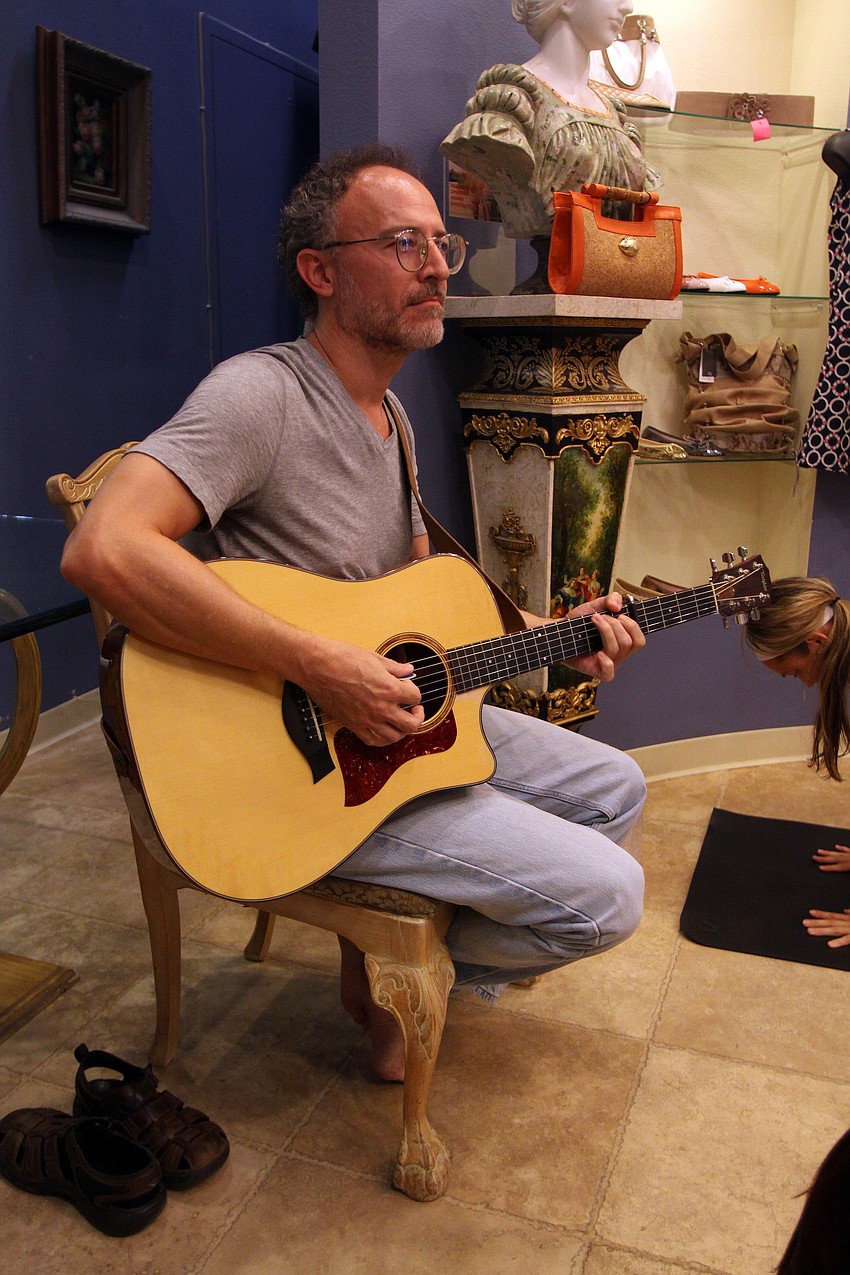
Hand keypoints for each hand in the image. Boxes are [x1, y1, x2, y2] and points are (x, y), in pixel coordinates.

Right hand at [297, 637, 424, 747]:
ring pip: (395, 737)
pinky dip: (383, 738)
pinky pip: (374, 741)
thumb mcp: (374, 658)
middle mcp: (380, 709)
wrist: (316, 667)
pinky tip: (383, 728)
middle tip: (414, 709)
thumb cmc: (342, 658)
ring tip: (399, 719)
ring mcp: (367, 720)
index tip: (407, 685)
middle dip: (417, 716)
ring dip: (401, 729)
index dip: (413, 690)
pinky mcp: (353, 726)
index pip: (415, 696)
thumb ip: (394, 668)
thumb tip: (407, 670)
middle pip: (412, 724)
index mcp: (389, 689)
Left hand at [560, 592, 645, 682]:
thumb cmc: (580, 622)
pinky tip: (596, 652)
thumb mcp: (597, 604)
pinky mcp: (597, 672)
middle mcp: (619, 654)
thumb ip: (613, 598)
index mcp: (623, 642)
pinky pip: (609, 672)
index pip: (640, 641)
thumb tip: (617, 607)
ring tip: (594, 621)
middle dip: (613, 625)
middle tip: (599, 617)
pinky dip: (605, 661)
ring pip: (617, 650)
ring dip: (605, 631)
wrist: (561, 631)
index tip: (618, 615)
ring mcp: (609, 664)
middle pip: (628, 642)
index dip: (632, 626)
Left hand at [803, 909, 849, 946]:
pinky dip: (839, 942)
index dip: (821, 914)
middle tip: (804, 923)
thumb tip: (845, 910)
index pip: (832, 916)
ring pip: (834, 930)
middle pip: (830, 922)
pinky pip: (847, 939)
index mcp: (848, 919)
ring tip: (810, 931)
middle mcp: (848, 923)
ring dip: (822, 930)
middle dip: (816, 922)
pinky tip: (829, 944)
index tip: (811, 912)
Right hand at [812, 843, 849, 871]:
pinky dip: (840, 848)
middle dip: (823, 858)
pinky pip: (846, 849)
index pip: (837, 867)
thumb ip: (845, 871)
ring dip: (828, 852)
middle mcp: (848, 858)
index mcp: (849, 865)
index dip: (828, 867)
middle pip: (833, 858)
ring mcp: (849, 854)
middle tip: (814, 857)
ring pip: (837, 853)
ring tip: (819, 851)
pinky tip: (836, 846)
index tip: (820, 867)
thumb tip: (841, 880)